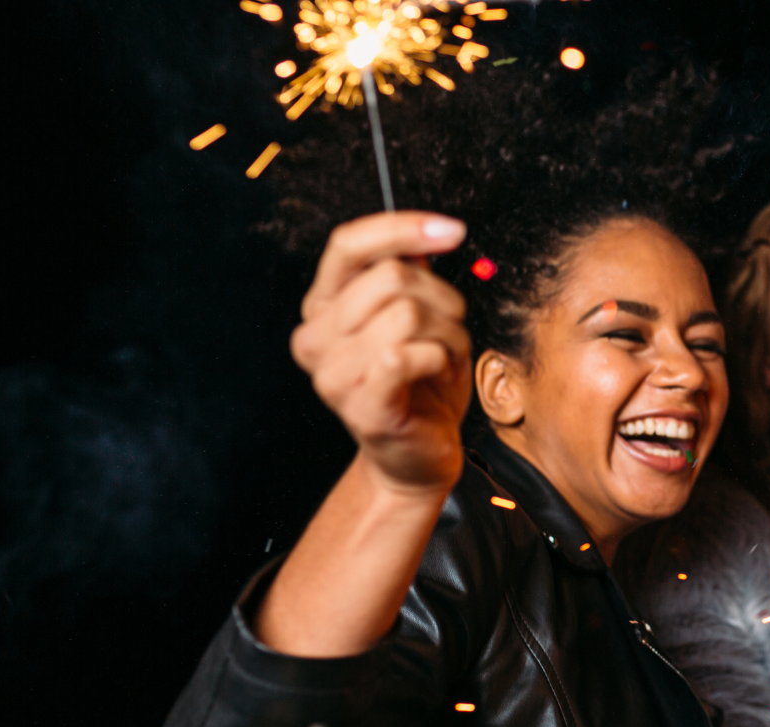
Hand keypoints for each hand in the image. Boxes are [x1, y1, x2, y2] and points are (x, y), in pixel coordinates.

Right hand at [289, 212, 472, 495]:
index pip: (349, 244)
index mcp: (324, 308)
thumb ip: (409, 276)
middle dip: (442, 298)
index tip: (454, 230)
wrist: (419, 457)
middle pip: (391, 276)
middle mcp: (316, 337)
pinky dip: (440, 360)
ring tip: (446, 359)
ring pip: (407, 314)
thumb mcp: (418, 319)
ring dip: (449, 335)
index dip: (403, 227)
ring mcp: (332, 374)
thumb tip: (425, 234)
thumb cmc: (420, 386)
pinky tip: (437, 376)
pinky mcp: (361, 406)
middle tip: (451, 329)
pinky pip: (406, 355)